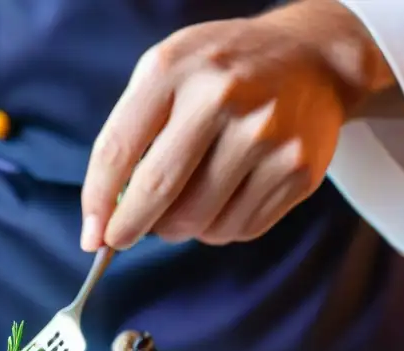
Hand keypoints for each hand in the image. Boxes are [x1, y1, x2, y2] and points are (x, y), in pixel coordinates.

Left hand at [80, 0, 391, 249]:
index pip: (117, 150)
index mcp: (175, 70)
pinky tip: (222, 200)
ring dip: (179, 228)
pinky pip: (239, 228)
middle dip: (129, 228)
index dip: (98, 201)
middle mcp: (222, 98)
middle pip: (158, 191)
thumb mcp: (167, 72)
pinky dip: (219, 228)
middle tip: (120, 239)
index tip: (91, 234)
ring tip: (183, 206)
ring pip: (199, 221)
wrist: (312, 58)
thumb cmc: (220, 73)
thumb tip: (103, 216)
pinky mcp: (296, 169)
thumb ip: (131, 133)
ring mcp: (265, 135)